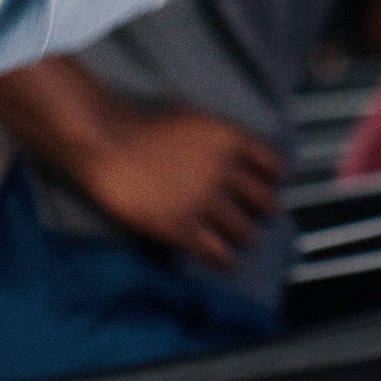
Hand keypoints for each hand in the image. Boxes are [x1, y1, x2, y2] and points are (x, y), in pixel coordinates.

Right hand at [74, 105, 285, 270]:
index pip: (275, 168)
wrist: (105, 142)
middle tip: (247, 219)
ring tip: (231, 241)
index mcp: (229, 139)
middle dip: (258, 214)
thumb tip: (243, 165)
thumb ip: (223, 142)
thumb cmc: (142, 128)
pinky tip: (218, 258)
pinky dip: (223, 259)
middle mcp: (224, 170)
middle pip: (266, 205)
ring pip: (246, 233)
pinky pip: (219, 254)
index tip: (263, 191)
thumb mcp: (194, 120)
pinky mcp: (181, 227)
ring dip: (240, 239)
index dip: (271, 182)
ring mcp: (203, 200)